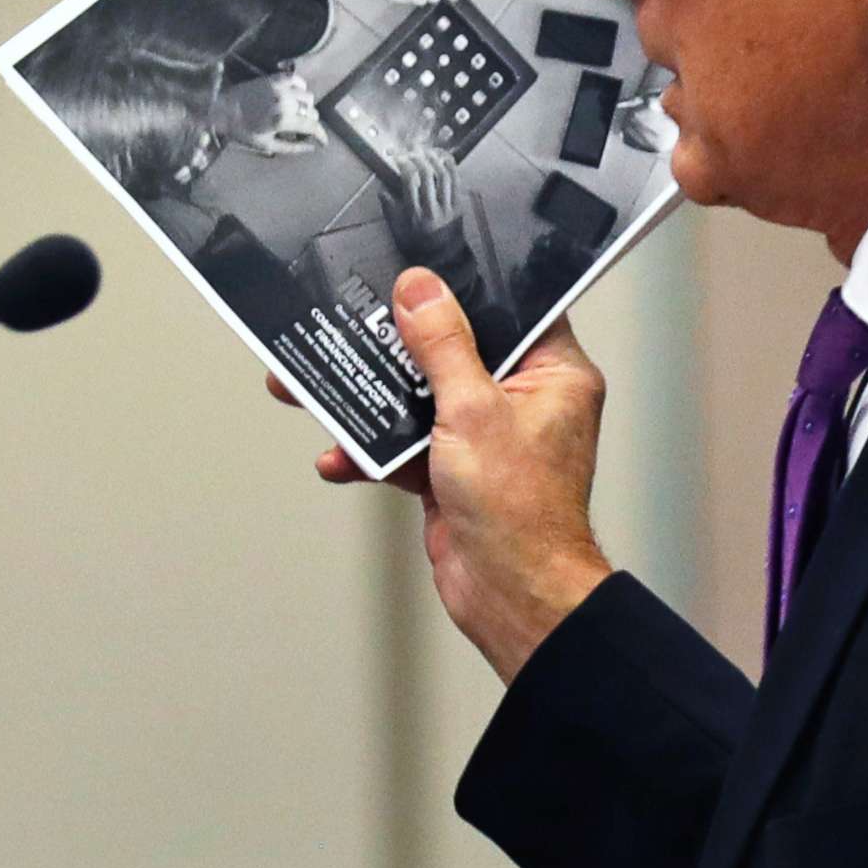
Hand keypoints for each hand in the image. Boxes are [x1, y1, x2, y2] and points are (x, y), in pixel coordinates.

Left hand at [213, 72, 326, 155]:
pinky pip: (297, 80)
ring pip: (307, 96)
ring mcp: (281, 88)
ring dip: (306, 106)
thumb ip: (292, 148)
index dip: (322, 135)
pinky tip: (294, 95)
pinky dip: (300, 88)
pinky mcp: (274, 78)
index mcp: (283, 119)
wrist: (221, 108)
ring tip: (297, 112)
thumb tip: (312, 148)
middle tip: (302, 129)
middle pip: (312, 111)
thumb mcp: (266, 146)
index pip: (312, 126)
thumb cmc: (242, 131)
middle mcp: (286, 101)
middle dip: (311, 122)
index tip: (324, 142)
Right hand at [264, 270, 608, 680]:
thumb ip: (443, 346)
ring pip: (419, 399)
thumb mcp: (473, 411)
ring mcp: (487, 437)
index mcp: (554, 374)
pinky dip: (370, 451)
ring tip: (314, 384)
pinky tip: (339, 454)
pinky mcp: (454, 471)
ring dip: (369, 399)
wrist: (510, 598)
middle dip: (395, 346)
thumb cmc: (521, 514)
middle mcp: (524, 400)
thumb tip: (420, 291)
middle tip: (350, 322)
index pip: (513, 307)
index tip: (419, 269)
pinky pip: (404, 445)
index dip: (467, 287)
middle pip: (452, 351)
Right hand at [386, 149, 461, 245]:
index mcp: (416, 215)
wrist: (445, 259)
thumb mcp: (399, 233)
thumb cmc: (419, 248)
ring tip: (426, 151)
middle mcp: (433, 209)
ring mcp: (449, 206)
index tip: (399, 158)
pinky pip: (456, 181)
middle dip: (418, 158)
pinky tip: (445, 158)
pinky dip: (451, 167)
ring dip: (434, 159)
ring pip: (443, 175)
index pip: (410, 183)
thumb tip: (383, 192)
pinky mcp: (459, 204)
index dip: (404, 165)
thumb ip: (390, 211)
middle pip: (427, 175)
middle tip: (412, 150)